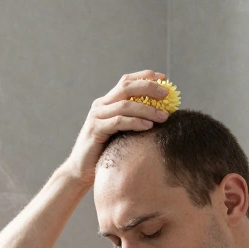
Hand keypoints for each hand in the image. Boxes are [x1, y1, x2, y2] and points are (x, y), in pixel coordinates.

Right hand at [60, 70, 171, 186]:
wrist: (81, 170)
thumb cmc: (106, 152)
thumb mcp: (122, 132)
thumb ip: (134, 120)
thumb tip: (163, 114)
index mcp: (107, 102)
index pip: (126, 81)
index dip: (145, 77)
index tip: (164, 79)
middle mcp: (101, 105)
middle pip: (126, 87)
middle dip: (149, 87)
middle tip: (167, 95)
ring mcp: (96, 116)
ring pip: (124, 105)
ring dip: (147, 109)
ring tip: (163, 117)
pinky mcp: (95, 130)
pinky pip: (118, 122)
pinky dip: (135, 122)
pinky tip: (148, 126)